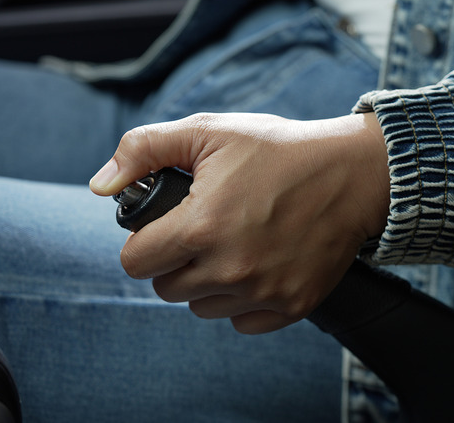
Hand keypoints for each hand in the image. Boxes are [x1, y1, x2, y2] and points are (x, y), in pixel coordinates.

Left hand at [90, 112, 388, 333]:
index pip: (135, 262)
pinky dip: (244, 300)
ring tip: (235, 247)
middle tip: (204, 233)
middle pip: (167, 289)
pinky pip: (244, 322)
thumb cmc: (280, 149)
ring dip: (209, 283)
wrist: (353, 174)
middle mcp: (231, 268)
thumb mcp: (209, 132)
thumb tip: (100, 186)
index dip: (143, 242)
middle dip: (175, 262)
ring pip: (203, 308)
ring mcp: (265, 291)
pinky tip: (260, 266)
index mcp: (202, 226)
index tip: (164, 229)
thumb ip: (144, 150)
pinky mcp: (293, 305)